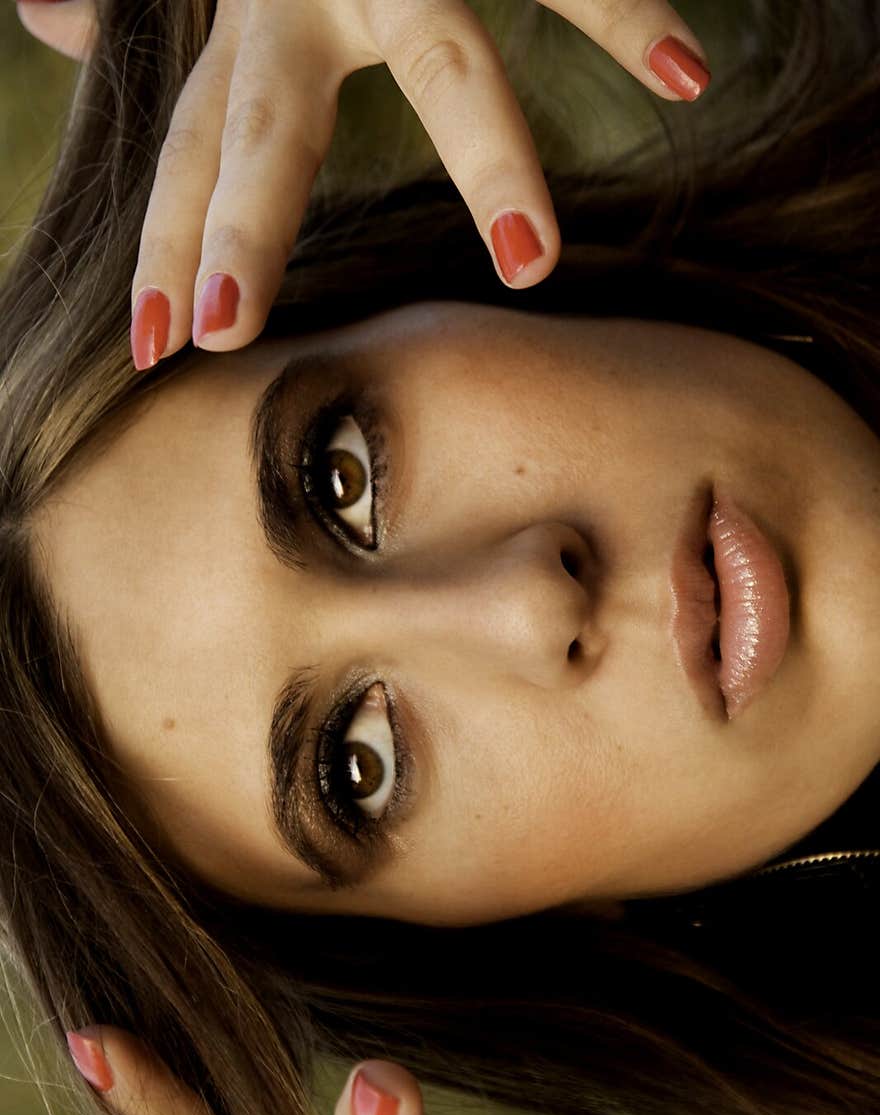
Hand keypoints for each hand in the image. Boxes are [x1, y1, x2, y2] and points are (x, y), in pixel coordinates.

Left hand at [16, 0, 710, 368]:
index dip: (167, 242)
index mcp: (251, 17)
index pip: (192, 144)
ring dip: (492, 158)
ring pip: (450, 57)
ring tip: (529, 264)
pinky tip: (682, 75)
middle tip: (223, 325)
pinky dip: (632, 16)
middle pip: (272, 118)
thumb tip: (38, 14)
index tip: (152, 347)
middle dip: (246, 222)